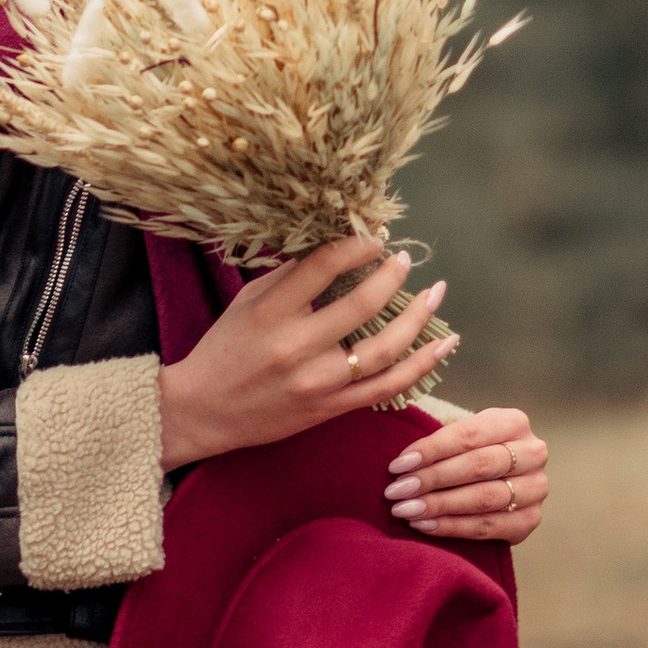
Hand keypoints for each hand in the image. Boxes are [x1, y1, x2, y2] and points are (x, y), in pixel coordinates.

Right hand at [158, 239, 455, 466]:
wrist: (203, 411)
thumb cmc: (225, 348)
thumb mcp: (248, 302)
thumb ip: (291, 276)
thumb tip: (338, 245)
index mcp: (270, 312)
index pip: (323, 266)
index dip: (356, 246)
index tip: (375, 236)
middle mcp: (295, 348)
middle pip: (360, 306)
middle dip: (391, 276)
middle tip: (405, 258)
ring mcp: (317, 383)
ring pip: (383, 350)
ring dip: (417, 318)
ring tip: (435, 293)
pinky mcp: (331, 409)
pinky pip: (387, 387)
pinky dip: (421, 365)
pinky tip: (444, 343)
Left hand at [383, 404, 549, 546]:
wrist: (500, 479)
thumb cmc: (470, 453)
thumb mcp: (462, 435)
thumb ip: (439, 443)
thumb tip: (400, 464)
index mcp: (514, 422)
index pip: (469, 435)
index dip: (431, 450)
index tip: (397, 465)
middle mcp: (533, 453)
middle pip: (478, 466)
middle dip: (432, 479)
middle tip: (397, 490)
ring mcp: (536, 488)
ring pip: (483, 498)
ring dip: (439, 505)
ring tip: (405, 510)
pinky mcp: (529, 520)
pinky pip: (486, 526)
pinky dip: (452, 527)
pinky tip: (424, 525)